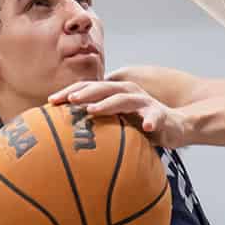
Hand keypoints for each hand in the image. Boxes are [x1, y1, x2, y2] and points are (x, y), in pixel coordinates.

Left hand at [48, 78, 185, 149]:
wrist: (173, 125)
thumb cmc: (138, 124)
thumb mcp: (114, 122)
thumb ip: (94, 122)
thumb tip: (63, 136)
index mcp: (113, 92)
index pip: (88, 88)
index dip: (69, 92)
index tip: (50, 101)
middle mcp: (126, 92)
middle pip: (102, 88)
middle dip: (84, 93)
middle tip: (68, 100)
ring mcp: (143, 102)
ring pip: (123, 99)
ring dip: (108, 104)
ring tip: (93, 110)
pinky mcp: (159, 114)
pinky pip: (154, 117)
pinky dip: (150, 121)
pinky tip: (146, 127)